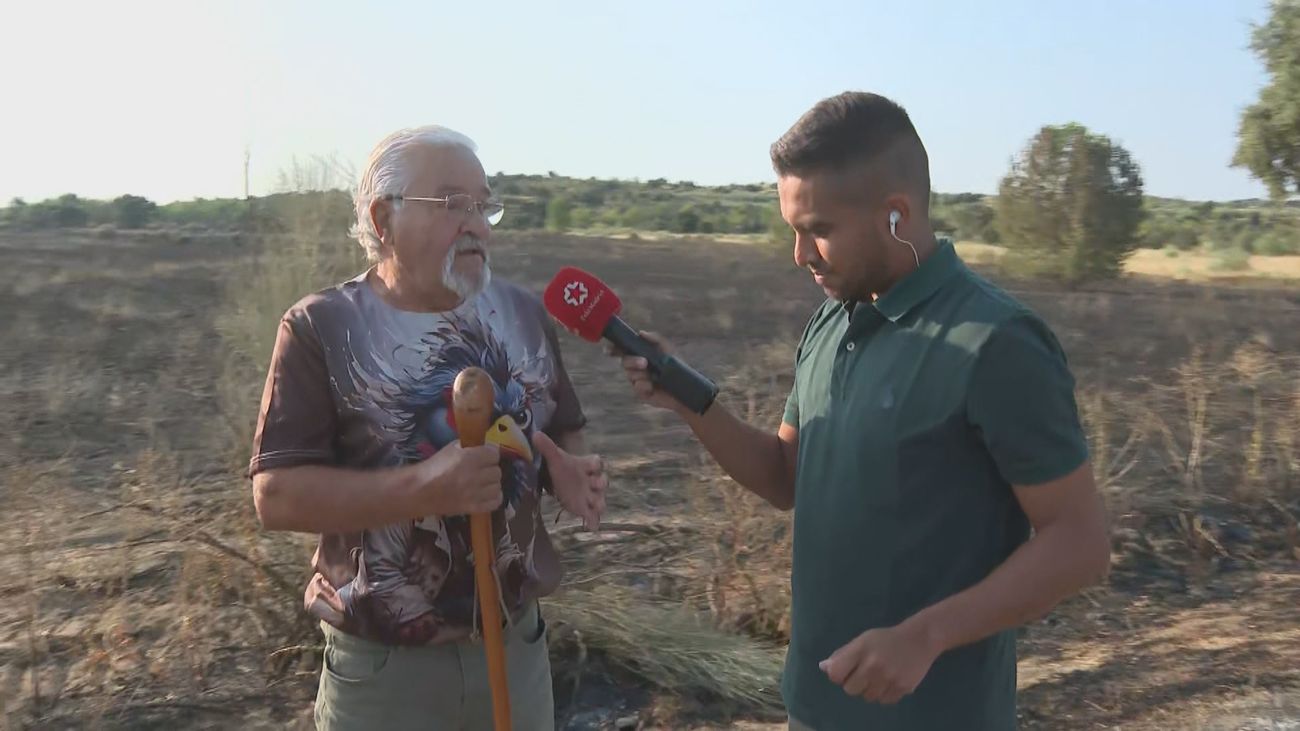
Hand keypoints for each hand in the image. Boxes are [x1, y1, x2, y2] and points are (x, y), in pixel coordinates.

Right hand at [415, 440, 501, 515]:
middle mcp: (476, 475)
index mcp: (470, 458)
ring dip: (492, 484)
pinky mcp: (473, 507)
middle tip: (482, 471)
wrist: (420, 490)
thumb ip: (469, 447)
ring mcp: (475, 493)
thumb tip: (483, 447)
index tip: (485, 457)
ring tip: (484, 483)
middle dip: (490, 469)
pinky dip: (494, 498)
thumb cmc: (434, 467)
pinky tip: (487, 494)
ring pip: (497, 487)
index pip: (494, 454)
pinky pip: (495, 502)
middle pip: (497, 471)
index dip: (489, 455)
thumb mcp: (451, 449)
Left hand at [533, 431, 607, 529]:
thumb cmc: (563, 468)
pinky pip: (592, 515)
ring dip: (599, 504)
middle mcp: (592, 481)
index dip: (596, 465)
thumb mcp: (555, 458)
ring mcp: (590, 496)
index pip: (596, 463)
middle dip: (601, 484)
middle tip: (597, 485)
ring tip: (596, 508)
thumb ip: (548, 447)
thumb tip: (535, 434)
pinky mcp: (585, 508)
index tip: (594, 466)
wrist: (564, 480)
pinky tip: (591, 527)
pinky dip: (593, 521)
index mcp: (587, 466)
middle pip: (602, 481)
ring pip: (600, 500)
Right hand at [605, 330, 686, 413]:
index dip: (613, 349)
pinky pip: (637, 387)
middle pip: (624, 362)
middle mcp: (636, 368)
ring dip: (641, 374)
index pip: (622, 350)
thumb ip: (655, 339)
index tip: (608, 349)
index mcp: (640, 355)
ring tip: (654, 376)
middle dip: (632, 361)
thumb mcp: (668, 350)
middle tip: (644, 363)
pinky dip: (645, 385)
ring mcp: (637, 381)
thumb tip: (640, 333)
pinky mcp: (641, 393)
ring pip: (630, 375)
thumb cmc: (676, 366)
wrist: (685, 387)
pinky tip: (653, 387)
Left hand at [819, 623, 940, 704]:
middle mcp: (873, 665)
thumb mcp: (863, 640)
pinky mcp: (902, 688)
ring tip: (879, 676)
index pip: (836, 674)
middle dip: (854, 683)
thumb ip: (843, 654)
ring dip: (870, 689)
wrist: (920, 639)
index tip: (846, 670)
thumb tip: (824, 667)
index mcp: (861, 650)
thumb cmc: (887, 639)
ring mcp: (889, 678)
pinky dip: (884, 694)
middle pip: (850, 689)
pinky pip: (884, 701)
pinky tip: (890, 680)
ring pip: (867, 697)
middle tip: (865, 673)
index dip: (838, 674)